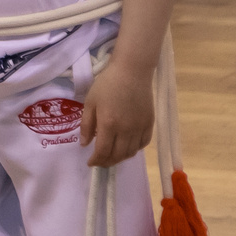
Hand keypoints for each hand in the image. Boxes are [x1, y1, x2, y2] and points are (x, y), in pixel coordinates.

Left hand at [80, 51, 155, 168]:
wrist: (132, 72)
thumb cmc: (107, 85)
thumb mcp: (90, 103)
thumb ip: (87, 125)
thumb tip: (85, 144)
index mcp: (109, 124)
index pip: (103, 151)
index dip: (96, 160)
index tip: (90, 163)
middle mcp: (126, 130)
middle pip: (118, 155)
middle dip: (107, 162)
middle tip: (100, 162)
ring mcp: (140, 127)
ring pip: (132, 152)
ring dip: (121, 158)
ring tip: (112, 156)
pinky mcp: (150, 124)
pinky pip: (144, 143)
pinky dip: (134, 149)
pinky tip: (127, 147)